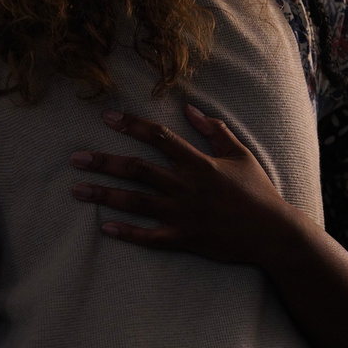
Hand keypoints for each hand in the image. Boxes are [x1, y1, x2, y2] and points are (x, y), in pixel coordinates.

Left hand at [69, 105, 304, 266]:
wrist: (271, 232)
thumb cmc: (257, 191)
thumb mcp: (240, 154)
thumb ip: (214, 130)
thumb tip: (189, 108)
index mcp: (198, 163)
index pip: (159, 138)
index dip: (131, 125)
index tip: (106, 117)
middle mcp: (185, 186)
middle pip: (137, 170)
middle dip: (104, 162)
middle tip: (75, 158)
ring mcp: (182, 214)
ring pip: (135, 202)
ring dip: (104, 195)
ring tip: (76, 190)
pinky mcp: (184, 239)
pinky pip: (150, 237)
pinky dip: (127, 233)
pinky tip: (105, 228)